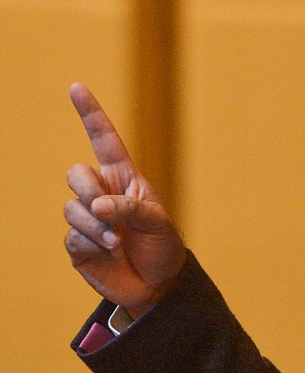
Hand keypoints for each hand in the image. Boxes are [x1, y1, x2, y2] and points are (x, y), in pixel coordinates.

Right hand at [64, 83, 185, 318]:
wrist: (157, 285)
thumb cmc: (163, 248)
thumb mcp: (159, 223)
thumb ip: (131, 209)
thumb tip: (97, 205)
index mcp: (125, 179)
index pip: (104, 140)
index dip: (91, 114)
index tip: (76, 87)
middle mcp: (102, 194)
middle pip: (76, 173)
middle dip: (88, 190)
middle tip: (109, 213)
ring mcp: (87, 218)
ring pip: (72, 207)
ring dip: (96, 225)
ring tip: (119, 241)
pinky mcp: (77, 244)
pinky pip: (72, 235)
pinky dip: (92, 243)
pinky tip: (109, 252)